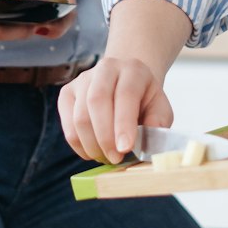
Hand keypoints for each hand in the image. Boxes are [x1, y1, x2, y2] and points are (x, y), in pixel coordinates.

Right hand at [58, 54, 172, 163]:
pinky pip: (67, 124)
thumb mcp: (160, 109)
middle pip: (97, 101)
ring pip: (80, 115)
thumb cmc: (144, 100)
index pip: (125, 94)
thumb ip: (157, 124)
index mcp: (133, 70)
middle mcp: (106, 68)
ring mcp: (83, 79)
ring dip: (92, 144)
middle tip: (115, 159)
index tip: (125, 149)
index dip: (124, 123)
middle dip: (105, 137)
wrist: (128, 84)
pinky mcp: (67, 93)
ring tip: (106, 157)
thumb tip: (147, 144)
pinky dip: (78, 145)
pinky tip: (92, 151)